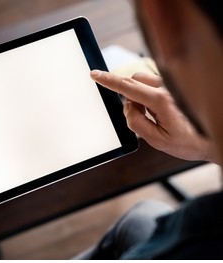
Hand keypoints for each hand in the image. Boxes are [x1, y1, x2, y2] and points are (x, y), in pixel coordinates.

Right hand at [91, 70, 215, 162]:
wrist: (213, 139)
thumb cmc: (188, 142)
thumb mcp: (156, 140)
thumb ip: (136, 122)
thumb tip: (128, 106)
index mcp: (162, 101)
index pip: (128, 87)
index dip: (109, 81)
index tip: (95, 75)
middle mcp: (168, 88)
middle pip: (135, 80)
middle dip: (129, 95)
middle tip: (141, 115)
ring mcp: (173, 85)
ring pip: (143, 80)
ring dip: (140, 95)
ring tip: (155, 115)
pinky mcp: (175, 86)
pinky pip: (154, 83)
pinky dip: (149, 94)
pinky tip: (161, 110)